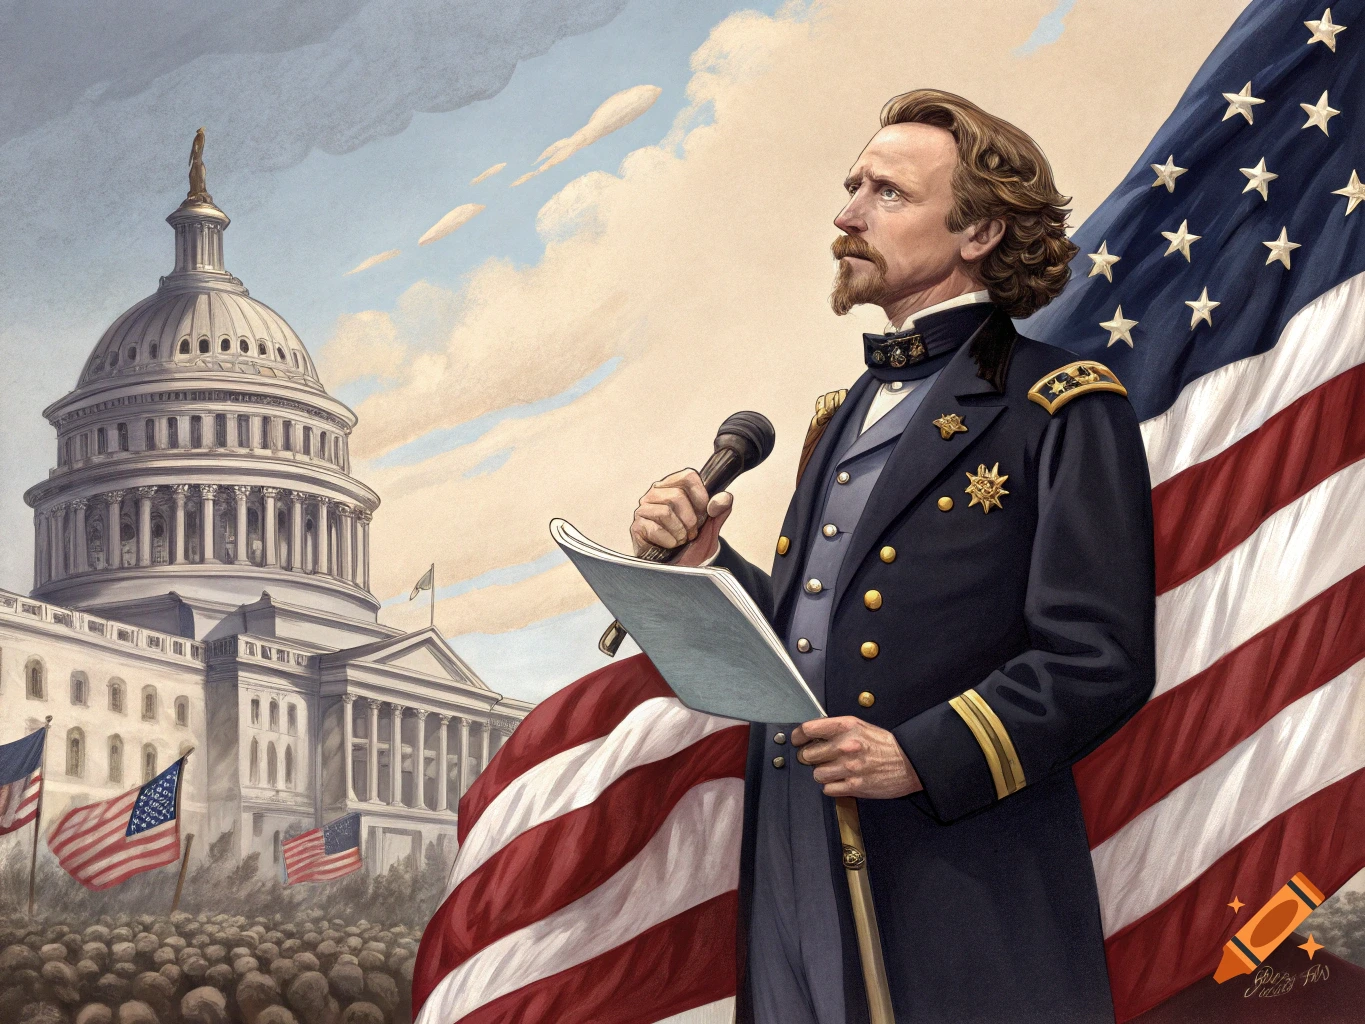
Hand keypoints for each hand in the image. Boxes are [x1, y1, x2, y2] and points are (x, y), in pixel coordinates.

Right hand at [631, 469, 733, 566]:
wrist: (682, 568)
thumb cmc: (692, 543)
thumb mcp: (712, 525)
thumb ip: (721, 508)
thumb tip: (723, 499)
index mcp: (674, 486)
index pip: (688, 476)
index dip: (701, 496)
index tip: (704, 512)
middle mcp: (656, 494)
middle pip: (677, 496)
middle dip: (690, 520)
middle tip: (691, 532)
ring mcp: (644, 509)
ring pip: (666, 511)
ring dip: (679, 531)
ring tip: (680, 539)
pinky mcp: (637, 527)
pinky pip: (655, 529)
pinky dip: (669, 541)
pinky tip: (669, 545)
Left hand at [792, 716, 922, 798]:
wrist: (909, 762)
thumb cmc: (883, 744)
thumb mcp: (859, 726)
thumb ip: (835, 729)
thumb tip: (810, 735)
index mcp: (846, 726)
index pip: (808, 730)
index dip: (798, 736)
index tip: (798, 740)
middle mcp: (845, 745)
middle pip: (807, 754)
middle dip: (810, 757)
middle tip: (818, 758)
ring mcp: (849, 767)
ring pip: (816, 774)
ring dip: (822, 773)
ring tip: (834, 770)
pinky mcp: (854, 787)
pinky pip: (828, 789)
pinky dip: (831, 786)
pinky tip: (841, 780)